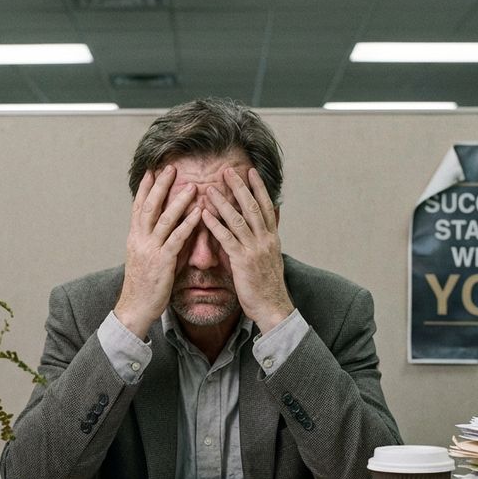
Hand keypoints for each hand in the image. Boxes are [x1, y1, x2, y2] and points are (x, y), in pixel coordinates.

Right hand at [114, 167, 199, 337]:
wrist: (134, 308)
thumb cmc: (142, 286)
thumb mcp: (144, 259)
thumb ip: (153, 242)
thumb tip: (164, 230)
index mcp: (134, 238)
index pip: (138, 207)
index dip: (145, 188)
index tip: (152, 171)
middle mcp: (140, 240)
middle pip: (149, 206)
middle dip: (160, 186)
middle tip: (170, 168)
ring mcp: (150, 250)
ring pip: (163, 219)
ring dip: (178, 200)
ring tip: (191, 185)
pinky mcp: (162, 262)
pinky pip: (176, 239)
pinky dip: (187, 224)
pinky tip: (197, 213)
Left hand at [202, 167, 293, 332]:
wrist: (272, 307)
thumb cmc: (267, 287)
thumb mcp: (268, 260)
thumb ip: (260, 242)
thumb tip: (255, 230)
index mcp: (272, 238)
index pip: (266, 207)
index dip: (258, 188)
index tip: (250, 172)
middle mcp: (265, 240)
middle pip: (252, 207)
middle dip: (240, 187)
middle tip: (227, 171)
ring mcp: (255, 249)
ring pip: (238, 219)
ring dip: (223, 202)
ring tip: (210, 189)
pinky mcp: (243, 261)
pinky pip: (227, 238)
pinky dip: (215, 225)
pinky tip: (204, 214)